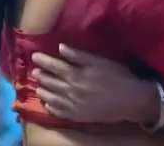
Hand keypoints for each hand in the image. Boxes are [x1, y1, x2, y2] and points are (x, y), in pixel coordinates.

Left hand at [31, 44, 152, 123]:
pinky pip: (60, 112)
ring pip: (52, 98)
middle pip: (51, 82)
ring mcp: (73, 104)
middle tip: (34, 72)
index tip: (34, 56)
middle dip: (41, 76)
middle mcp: (71, 90)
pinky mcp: (78, 116)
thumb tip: (61, 47)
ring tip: (37, 88)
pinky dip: (52, 108)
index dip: (44, 61)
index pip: (55, 66)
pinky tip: (48, 105)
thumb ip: (79, 55)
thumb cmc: (117, 76)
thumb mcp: (99, 61)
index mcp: (76, 74)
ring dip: (43, 92)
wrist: (129, 100)